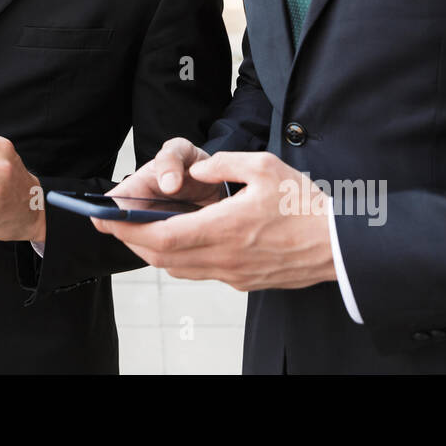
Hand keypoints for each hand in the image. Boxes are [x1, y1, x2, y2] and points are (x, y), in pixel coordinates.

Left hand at [91, 151, 335, 291]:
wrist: (340, 247)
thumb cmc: (306, 206)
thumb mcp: (265, 167)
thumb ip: (224, 163)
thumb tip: (198, 168)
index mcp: (225, 228)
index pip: (161, 235)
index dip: (127, 228)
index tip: (105, 216)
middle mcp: (224, 257)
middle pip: (161, 257)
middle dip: (130, 240)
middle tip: (112, 222)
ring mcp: (233, 274)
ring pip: (177, 268)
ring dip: (152, 250)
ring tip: (138, 228)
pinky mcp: (243, 281)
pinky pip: (198, 272)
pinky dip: (177, 257)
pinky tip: (177, 238)